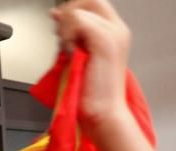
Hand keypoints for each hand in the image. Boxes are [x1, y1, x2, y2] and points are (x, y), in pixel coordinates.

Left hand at [51, 0, 130, 135]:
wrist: (104, 114)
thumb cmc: (91, 95)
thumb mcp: (78, 58)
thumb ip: (70, 35)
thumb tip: (57, 16)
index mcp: (114, 33)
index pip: (93, 4)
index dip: (74, 9)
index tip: (61, 26)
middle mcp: (117, 30)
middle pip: (91, 0)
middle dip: (70, 12)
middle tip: (62, 35)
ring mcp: (113, 35)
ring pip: (82, 9)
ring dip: (66, 27)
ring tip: (68, 50)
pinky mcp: (104, 42)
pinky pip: (79, 21)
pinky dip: (68, 35)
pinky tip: (70, 52)